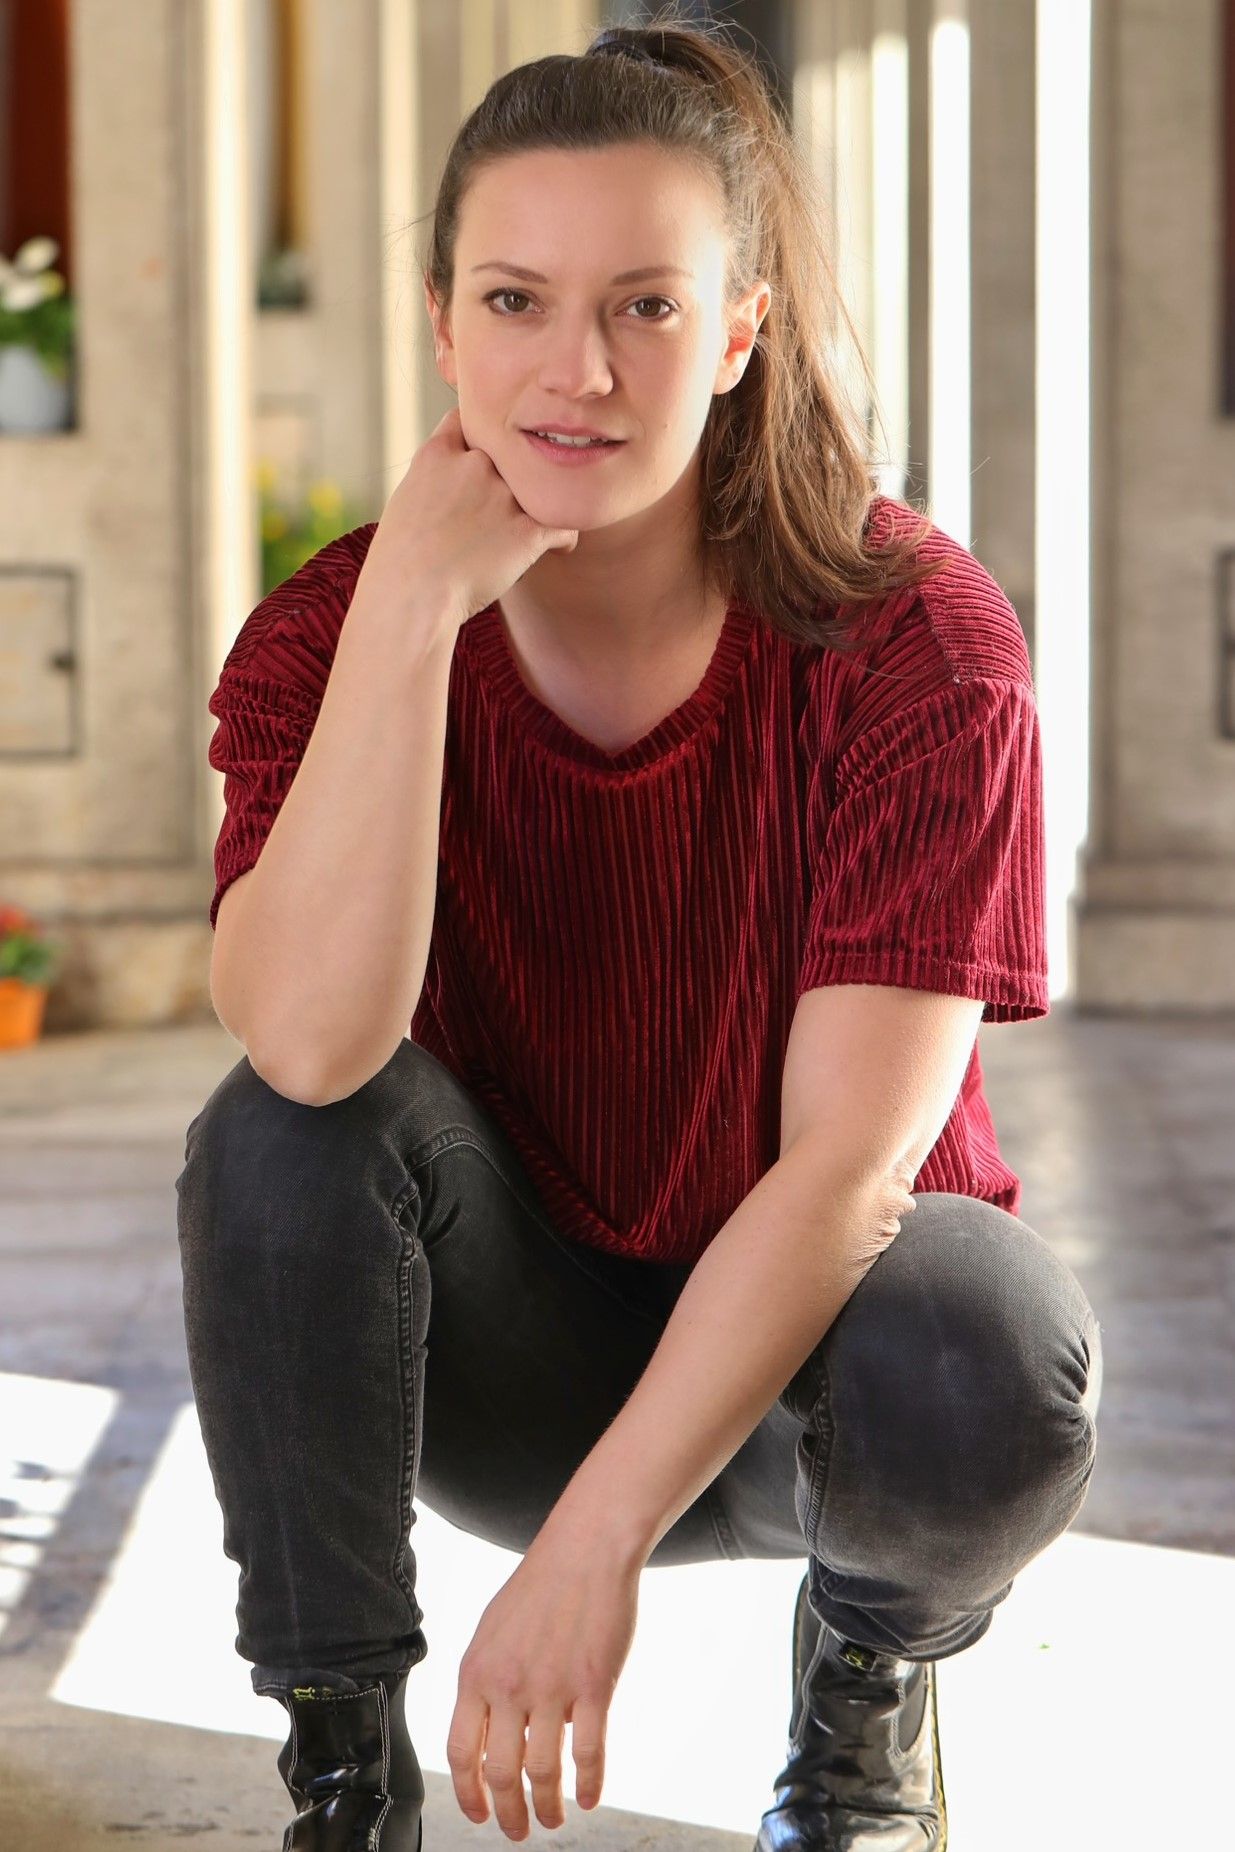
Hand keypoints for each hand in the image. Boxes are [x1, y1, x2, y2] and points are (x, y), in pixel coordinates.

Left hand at [447, 1533, 640, 1838]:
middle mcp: (509, 1686)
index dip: (468, 1795)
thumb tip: (491, 1728)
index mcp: (477, 1673)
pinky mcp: (594, 1687)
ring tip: (554, 1819)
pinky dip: (590, 1784)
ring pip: (544, 1773)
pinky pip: (589, 1752)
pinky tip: (589, 1796)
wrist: (586, 1549)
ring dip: (548, 1807)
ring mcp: (553, 1688)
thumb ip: (486, 1681)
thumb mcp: (492, 1631)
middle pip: (501, 1773)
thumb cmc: (540, 1586)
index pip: (461, 1753)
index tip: (479, 1815)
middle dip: (508, 1814)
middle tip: (518, 1831)